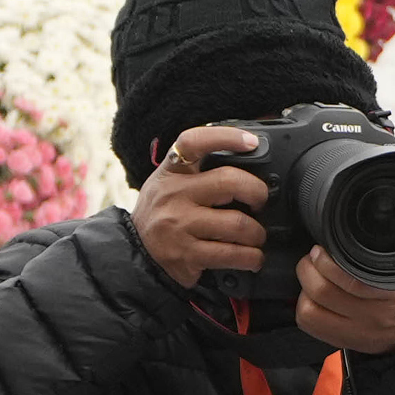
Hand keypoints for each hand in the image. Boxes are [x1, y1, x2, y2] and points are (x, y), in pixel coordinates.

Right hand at [135, 128, 273, 291]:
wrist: (134, 252)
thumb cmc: (164, 212)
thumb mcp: (172, 183)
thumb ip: (202, 170)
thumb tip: (251, 154)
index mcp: (172, 172)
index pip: (193, 142)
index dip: (225, 137)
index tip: (252, 141)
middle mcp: (173, 195)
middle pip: (229, 182)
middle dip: (258, 192)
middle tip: (261, 202)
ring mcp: (178, 225)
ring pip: (238, 224)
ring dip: (258, 233)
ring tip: (256, 236)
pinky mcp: (185, 255)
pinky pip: (232, 254)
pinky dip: (251, 257)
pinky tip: (251, 257)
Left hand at [296, 244, 394, 355]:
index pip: (351, 281)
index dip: (329, 262)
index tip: (325, 248)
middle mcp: (374, 316)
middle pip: (324, 292)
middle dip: (310, 269)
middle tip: (313, 256)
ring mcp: (357, 331)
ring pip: (312, 310)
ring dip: (304, 289)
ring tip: (310, 275)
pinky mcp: (346, 341)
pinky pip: (311, 326)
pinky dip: (305, 308)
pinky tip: (313, 297)